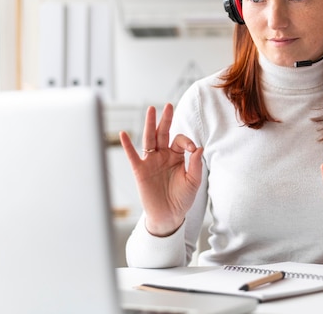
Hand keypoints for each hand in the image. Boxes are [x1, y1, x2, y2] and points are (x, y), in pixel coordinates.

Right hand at [119, 104, 202, 236]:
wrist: (169, 216)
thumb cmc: (182, 199)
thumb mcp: (193, 181)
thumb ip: (196, 165)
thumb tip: (198, 148)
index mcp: (177, 156)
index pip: (180, 141)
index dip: (186, 141)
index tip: (192, 149)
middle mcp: (163, 155)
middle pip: (163, 133)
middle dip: (165, 119)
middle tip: (168, 105)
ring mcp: (151, 161)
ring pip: (149, 139)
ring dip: (149, 124)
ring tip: (151, 109)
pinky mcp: (140, 171)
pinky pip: (133, 156)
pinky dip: (127, 145)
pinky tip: (124, 134)